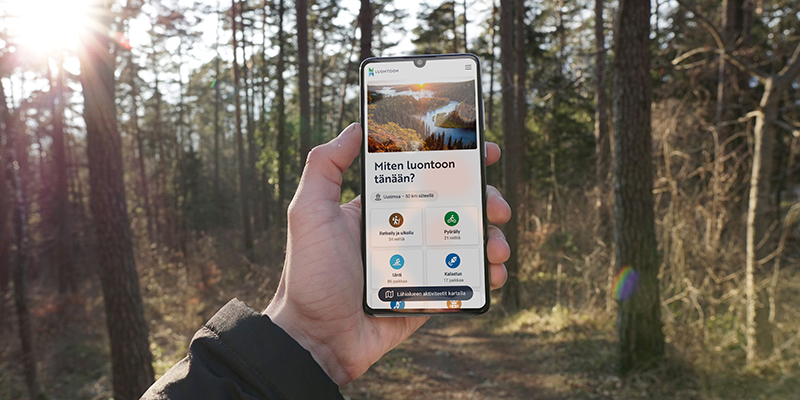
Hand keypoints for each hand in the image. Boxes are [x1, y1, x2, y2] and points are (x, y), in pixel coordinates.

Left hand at [264, 123, 511, 385]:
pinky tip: (494, 273)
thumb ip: (324, 166)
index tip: (482, 151)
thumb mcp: (308, 212)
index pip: (424, 175)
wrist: (316, 339)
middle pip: (457, 206)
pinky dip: (488, 274)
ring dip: (492, 237)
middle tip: (496, 205)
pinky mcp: (430, 293)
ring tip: (496, 246)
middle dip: (485, 199)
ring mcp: (420, 262)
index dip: (456, 161)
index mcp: (382, 208)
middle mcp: (405, 230)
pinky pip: (467, 279)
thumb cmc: (308, 275)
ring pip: (467, 241)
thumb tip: (356, 127)